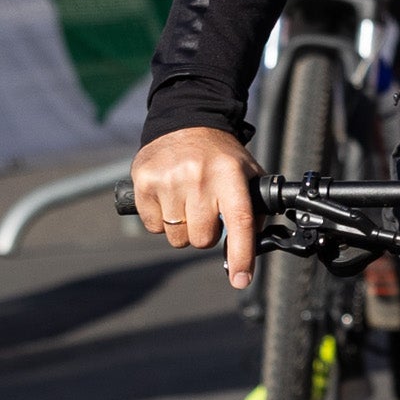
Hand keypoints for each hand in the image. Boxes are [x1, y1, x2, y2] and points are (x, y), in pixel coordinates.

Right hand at [134, 125, 260, 286]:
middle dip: (206, 233)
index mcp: (230, 174)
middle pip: (202, 239)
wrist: (186, 121)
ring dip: (183, 228)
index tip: (240, 279)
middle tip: (207, 211)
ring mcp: (168, 180)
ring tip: (186, 200)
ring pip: (176, 237)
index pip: (239, 221)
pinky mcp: (144, 183)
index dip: (241, 255)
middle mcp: (199, 177)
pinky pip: (153, 227)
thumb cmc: (220, 156)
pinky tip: (168, 197)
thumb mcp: (247, 173)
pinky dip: (161, 220)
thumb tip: (248, 252)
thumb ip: (255, 210)